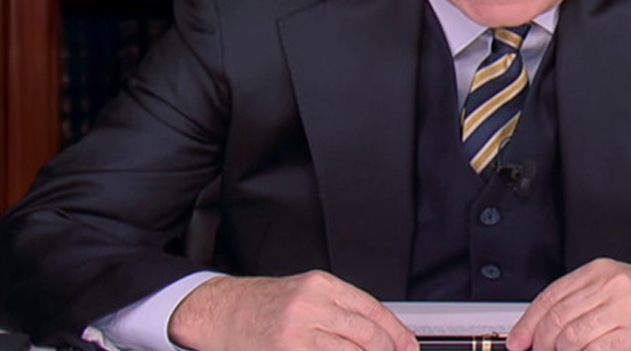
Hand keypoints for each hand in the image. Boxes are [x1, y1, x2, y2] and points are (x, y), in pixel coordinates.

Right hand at [168, 271, 418, 350]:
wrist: (222, 310)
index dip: (396, 333)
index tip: (407, 347)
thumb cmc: (264, 304)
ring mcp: (297, 330)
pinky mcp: (285, 350)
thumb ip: (341, 309)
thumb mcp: (306, 294)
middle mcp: (311, 304)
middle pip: (367, 333)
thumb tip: (380, 333)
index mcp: (321, 285)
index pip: (373, 309)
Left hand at [506, 258, 630, 350]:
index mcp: (602, 271)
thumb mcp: (619, 289)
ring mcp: (627, 308)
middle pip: (557, 319)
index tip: (518, 343)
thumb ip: (584, 302)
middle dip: (542, 345)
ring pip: (573, 338)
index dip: (528, 324)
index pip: (550, 297)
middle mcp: (612, 285)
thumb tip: (544, 329)